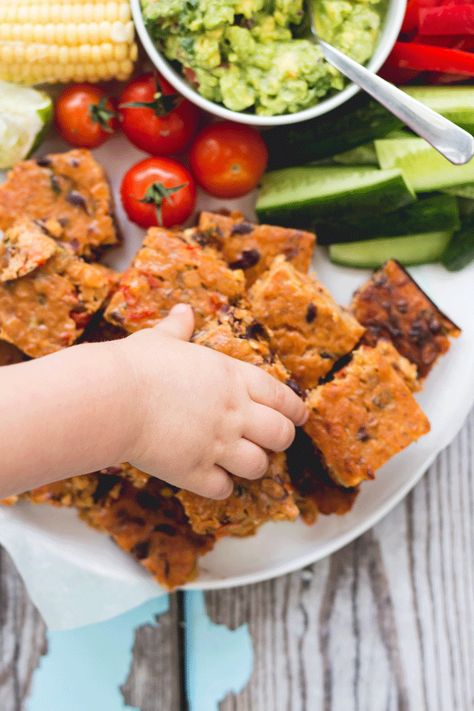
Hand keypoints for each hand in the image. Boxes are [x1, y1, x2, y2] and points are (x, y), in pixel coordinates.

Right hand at [116, 304, 306, 498]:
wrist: (114, 398)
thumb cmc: (137, 365)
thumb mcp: (161, 339)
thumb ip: (178, 328)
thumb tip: (183, 311)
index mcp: (232, 378)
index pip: (280, 396)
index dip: (294, 409)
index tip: (299, 417)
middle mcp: (234, 413)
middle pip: (281, 435)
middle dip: (280, 440)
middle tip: (270, 441)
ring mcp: (217, 444)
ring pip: (259, 466)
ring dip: (253, 465)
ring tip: (240, 461)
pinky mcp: (195, 471)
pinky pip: (223, 488)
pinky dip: (221, 486)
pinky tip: (211, 478)